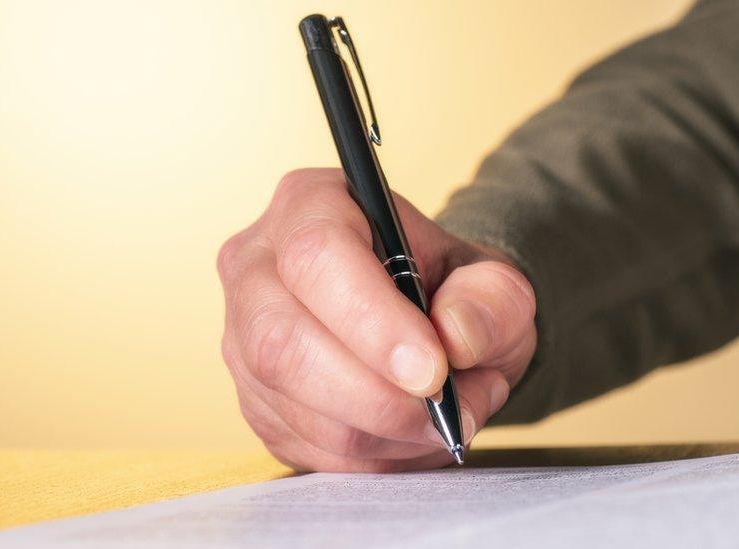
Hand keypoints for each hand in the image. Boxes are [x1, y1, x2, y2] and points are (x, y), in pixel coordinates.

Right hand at [217, 168, 535, 471]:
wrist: (432, 326)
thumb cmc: (452, 292)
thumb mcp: (495, 283)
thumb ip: (491, 301)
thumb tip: (456, 338)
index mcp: (311, 205)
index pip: (317, 258)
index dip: (373, 323)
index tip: (433, 371)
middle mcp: (257, 266)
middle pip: (285, 341)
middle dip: (377, 395)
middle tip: (448, 409)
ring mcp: (243, 337)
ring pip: (297, 406)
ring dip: (387, 430)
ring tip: (447, 414)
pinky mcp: (255, 401)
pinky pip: (306, 446)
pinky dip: (374, 454)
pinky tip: (412, 431)